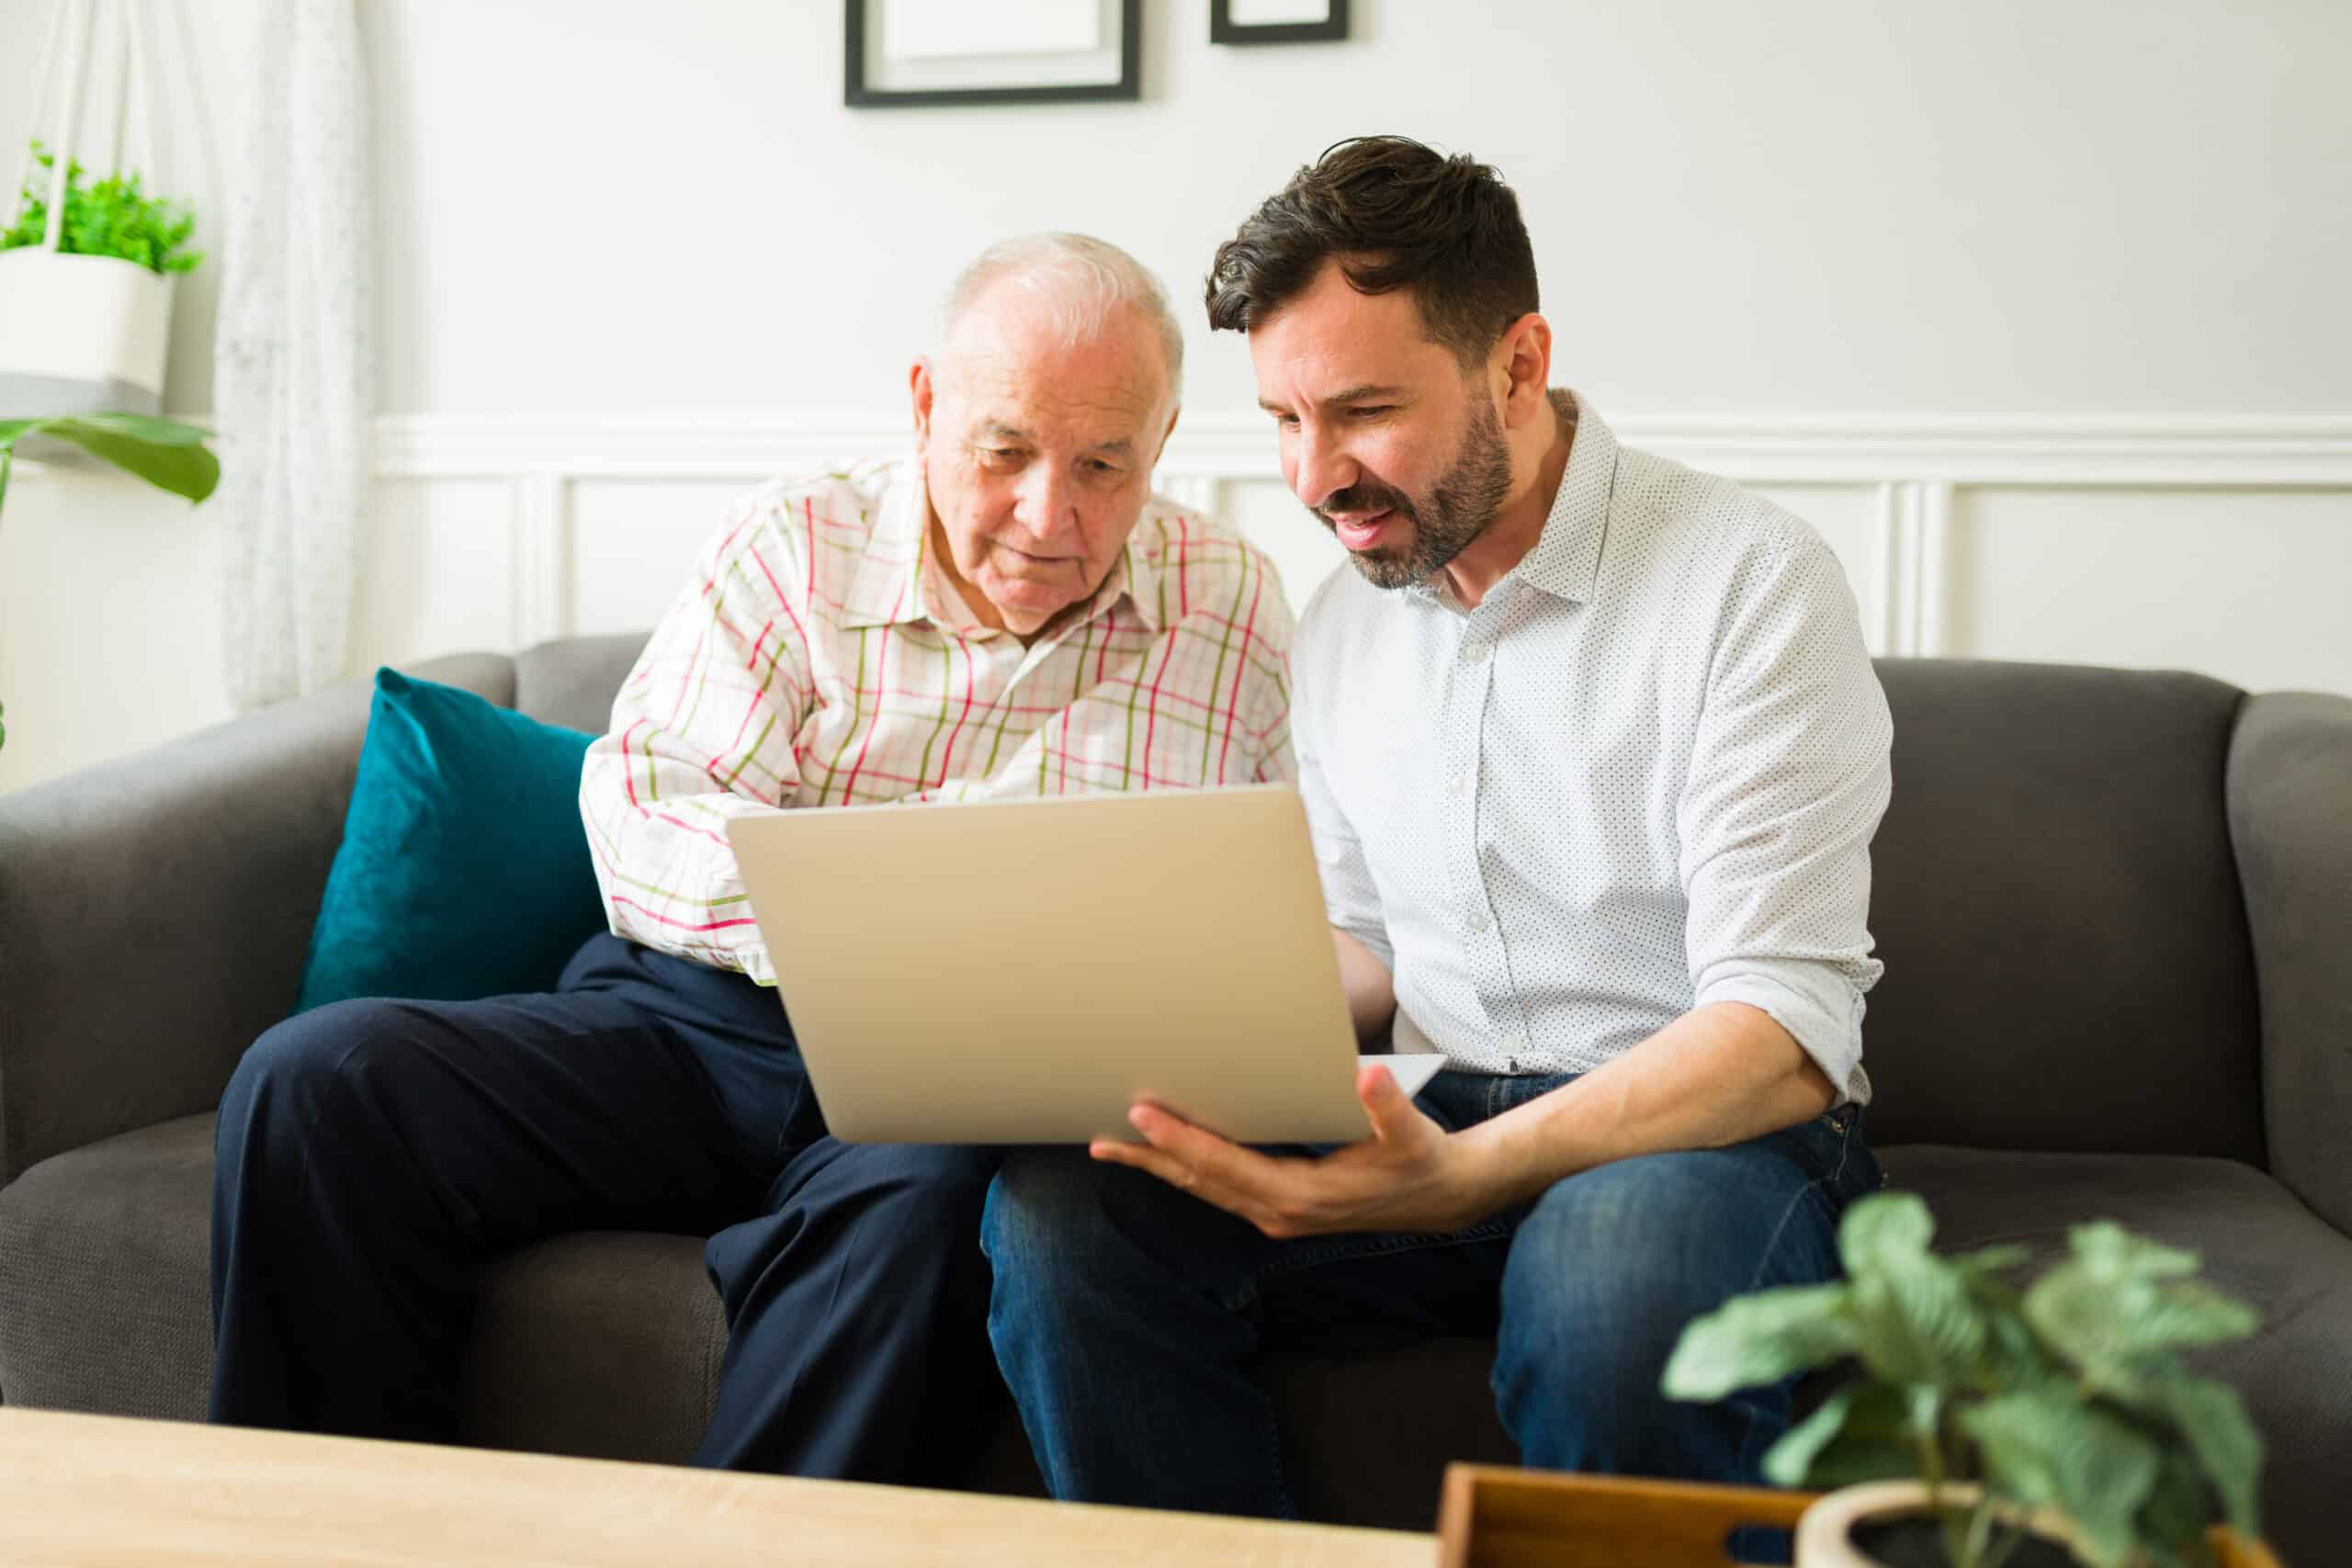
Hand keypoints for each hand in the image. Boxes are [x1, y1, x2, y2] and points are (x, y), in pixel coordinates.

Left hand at [1090, 1064, 1494, 1237]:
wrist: (1441, 1197)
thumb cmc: (1422, 1159)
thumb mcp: (1412, 1132)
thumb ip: (1388, 1107)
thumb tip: (1368, 1078)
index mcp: (1301, 1195)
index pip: (1226, 1166)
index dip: (1183, 1140)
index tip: (1143, 1115)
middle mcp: (1279, 1211)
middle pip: (1200, 1182)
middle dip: (1151, 1158)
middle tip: (1101, 1135)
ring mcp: (1276, 1213)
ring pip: (1204, 1189)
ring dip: (1159, 1166)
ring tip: (1110, 1146)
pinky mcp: (1278, 1207)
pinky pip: (1219, 1189)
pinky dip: (1185, 1169)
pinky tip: (1161, 1153)